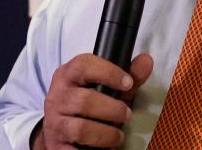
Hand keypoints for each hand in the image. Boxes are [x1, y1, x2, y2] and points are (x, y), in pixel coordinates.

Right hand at [33, 53, 152, 148]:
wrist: (60, 129)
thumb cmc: (89, 104)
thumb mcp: (108, 88)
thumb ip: (128, 76)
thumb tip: (146, 61)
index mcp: (68, 75)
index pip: (84, 65)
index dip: (109, 73)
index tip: (128, 83)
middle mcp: (58, 96)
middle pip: (85, 100)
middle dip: (113, 110)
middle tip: (127, 115)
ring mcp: (55, 121)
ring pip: (81, 128)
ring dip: (106, 134)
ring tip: (118, 136)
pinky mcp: (56, 145)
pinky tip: (106, 149)